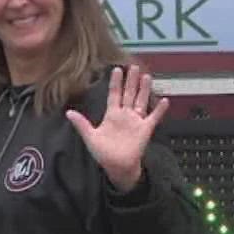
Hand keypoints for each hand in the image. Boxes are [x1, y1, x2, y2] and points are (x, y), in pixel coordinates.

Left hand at [65, 65, 168, 193]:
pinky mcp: (145, 129)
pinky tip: (165, 100)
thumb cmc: (103, 153)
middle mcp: (125, 115)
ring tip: (147, 76)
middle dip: (131, 81)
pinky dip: (160, 110)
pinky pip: (154, 117)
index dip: (115, 82)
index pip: (114, 94)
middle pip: (129, 94)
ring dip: (144, 90)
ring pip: (141, 101)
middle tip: (134, 66)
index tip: (117, 70)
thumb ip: (81, 124)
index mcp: (112, 115)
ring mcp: (136, 121)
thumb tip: (68, 113)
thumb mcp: (90, 137)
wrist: (117, 167)